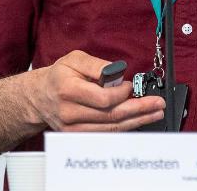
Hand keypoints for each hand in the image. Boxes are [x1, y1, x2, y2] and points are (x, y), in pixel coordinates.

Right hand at [29, 50, 164, 131]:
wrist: (39, 97)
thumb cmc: (58, 76)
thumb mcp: (74, 59)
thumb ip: (96, 65)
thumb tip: (118, 73)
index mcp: (68, 89)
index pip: (103, 98)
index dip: (122, 94)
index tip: (131, 86)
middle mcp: (70, 111)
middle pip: (111, 115)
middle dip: (139, 110)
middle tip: (157, 104)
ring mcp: (72, 127)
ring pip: (110, 127)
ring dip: (136, 121)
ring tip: (154, 113)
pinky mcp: (76, 136)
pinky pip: (105, 133)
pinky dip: (123, 127)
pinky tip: (137, 120)